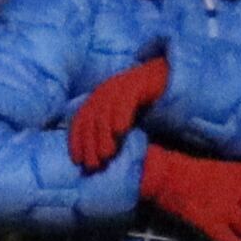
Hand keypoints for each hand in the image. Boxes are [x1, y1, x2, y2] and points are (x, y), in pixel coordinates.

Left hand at [70, 53, 171, 173]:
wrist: (163, 74)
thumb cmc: (141, 100)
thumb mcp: (120, 115)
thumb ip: (109, 130)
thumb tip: (99, 156)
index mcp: (96, 99)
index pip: (80, 121)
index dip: (76, 141)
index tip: (77, 161)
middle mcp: (103, 92)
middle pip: (90, 121)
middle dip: (90, 145)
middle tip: (93, 165)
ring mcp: (117, 86)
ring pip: (105, 114)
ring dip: (103, 136)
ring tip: (106, 155)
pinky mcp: (135, 84)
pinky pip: (124, 101)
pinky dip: (120, 116)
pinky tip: (120, 131)